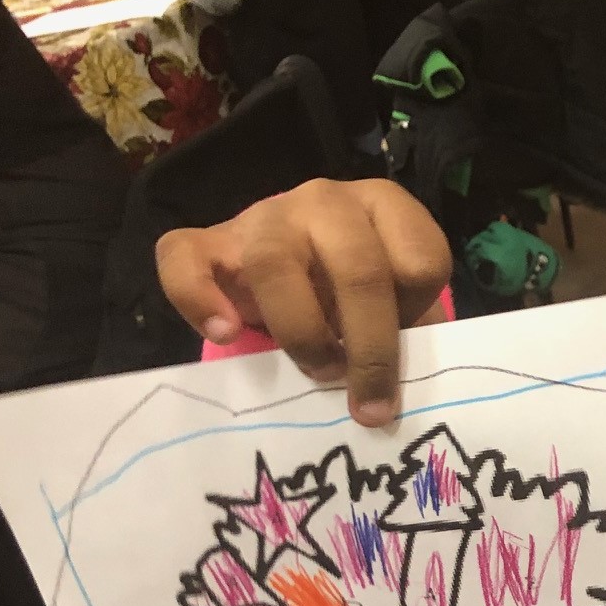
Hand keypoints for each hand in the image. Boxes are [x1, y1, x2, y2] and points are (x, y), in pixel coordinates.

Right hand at [156, 178, 452, 425]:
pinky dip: (198, 298)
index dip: (417, 315)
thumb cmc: (358, 297)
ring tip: (317, 369)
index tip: (408, 346)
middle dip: (370, 347)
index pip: (420, 260)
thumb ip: (411, 335)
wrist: (297, 271)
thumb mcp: (397, 306)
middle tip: (369, 403)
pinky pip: (184, 257)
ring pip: (274, 262)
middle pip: (355, 267)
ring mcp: (264, 218)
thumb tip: (414, 398)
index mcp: (384, 208)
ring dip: (301, 331)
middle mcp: (326, 201)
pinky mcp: (208, 241)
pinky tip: (225, 334)